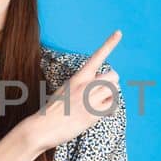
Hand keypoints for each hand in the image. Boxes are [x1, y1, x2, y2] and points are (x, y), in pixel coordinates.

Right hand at [22, 30, 122, 150]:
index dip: (110, 44)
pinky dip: (108, 110)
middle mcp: (85, 86)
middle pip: (114, 76)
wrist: (41, 127)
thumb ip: (82, 86)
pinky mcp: (92, 114)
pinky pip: (111, 107)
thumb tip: (100, 89)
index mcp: (78, 78)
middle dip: (111, 84)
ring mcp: (89, 99)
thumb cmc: (52, 111)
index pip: (97, 57)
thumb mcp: (65, 91)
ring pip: (114, 91)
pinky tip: (96, 114)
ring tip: (95, 105)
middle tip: (101, 94)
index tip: (119, 32)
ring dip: (109, 98)